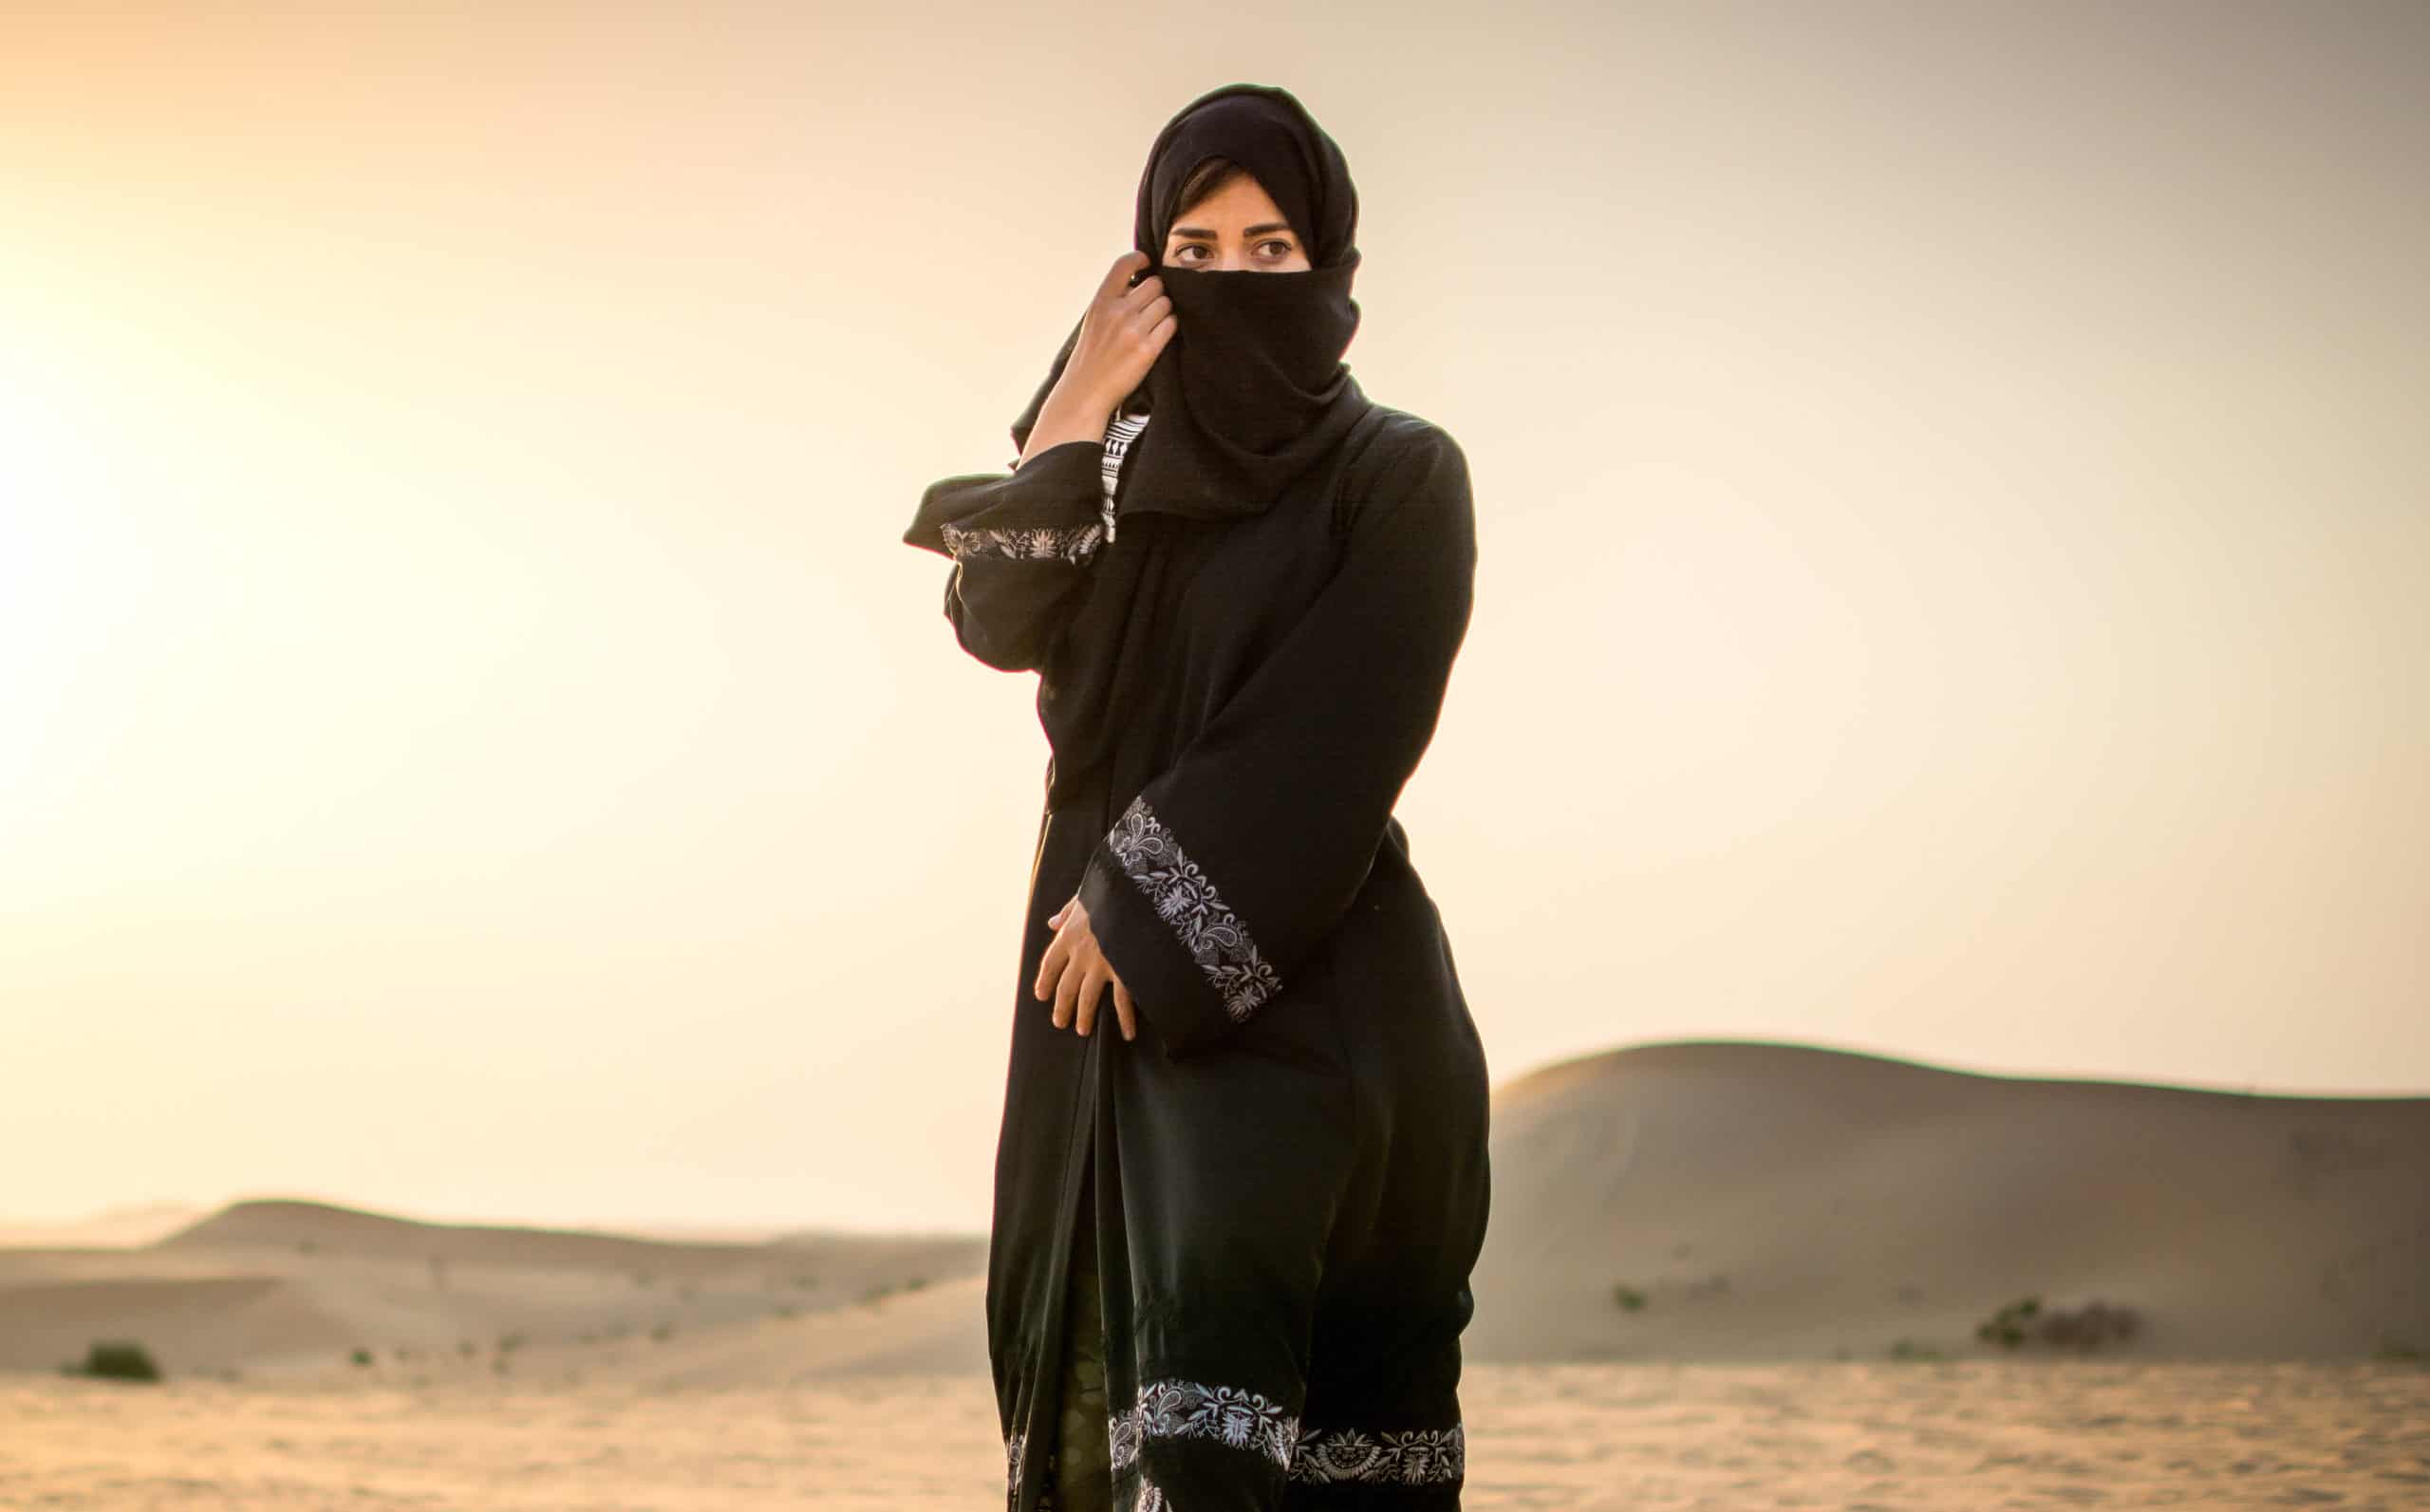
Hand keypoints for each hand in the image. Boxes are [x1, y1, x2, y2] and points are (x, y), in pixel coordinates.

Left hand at [1034, 893, 1137, 1040]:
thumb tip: (1052, 922)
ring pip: (1087, 998)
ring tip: (1082, 1030)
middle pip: (1066, 987)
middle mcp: (1081, 953)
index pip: (1051, 963)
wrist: (1137, 891)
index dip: (1045, 980)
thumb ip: (1068, 911)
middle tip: (1059, 1022)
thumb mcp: (1085, 894)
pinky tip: (1127, 1033)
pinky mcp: (1124, 970)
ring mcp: (1102, 964)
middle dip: (1061, 1006)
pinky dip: (1125, 1019)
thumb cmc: (1112, 889)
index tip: (1041, 995)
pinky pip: (1122, 1001)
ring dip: (1084, 1016)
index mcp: (1069, 933)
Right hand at [1049, 252, 1174, 417]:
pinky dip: (1170, 327)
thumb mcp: (1094, 320)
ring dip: (1165, 311)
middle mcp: (1117, 312)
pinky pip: (1172, 325)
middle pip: (1155, 284)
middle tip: (1152, 306)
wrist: (1086, 392)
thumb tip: (1142, 281)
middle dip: (1158, 293)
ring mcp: (1133, 330)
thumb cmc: (1092, 356)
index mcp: (1101, 301)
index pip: (1124, 265)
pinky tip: (1160, 335)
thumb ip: (1114, 300)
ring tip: (1155, 324)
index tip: (1147, 263)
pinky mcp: (1147, 349)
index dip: (1140, 258)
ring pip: (1166, 303)